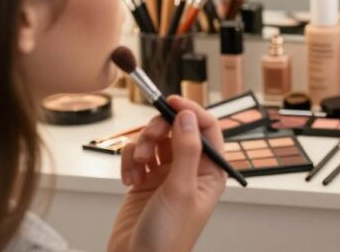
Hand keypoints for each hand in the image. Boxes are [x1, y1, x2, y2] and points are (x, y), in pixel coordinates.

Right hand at [108, 96, 226, 251]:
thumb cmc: (167, 238)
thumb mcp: (181, 189)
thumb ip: (187, 150)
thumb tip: (188, 116)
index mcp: (210, 172)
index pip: (207, 128)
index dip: (190, 110)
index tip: (171, 101)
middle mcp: (190, 170)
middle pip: (176, 129)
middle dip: (159, 129)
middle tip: (149, 139)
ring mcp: (166, 175)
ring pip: (155, 139)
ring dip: (142, 146)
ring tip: (138, 166)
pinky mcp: (144, 181)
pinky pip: (136, 155)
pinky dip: (129, 161)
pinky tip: (129, 180)